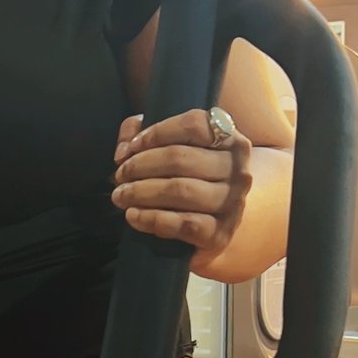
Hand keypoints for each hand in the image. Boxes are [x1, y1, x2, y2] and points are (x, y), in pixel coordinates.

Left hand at [113, 108, 253, 273]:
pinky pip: (183, 223)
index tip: (132, 147)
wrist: (214, 227)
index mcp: (229, 139)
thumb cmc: (189, 180)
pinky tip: (133, 216)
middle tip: (120, 175)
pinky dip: (152, 219)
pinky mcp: (220, 233)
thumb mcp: (169, 148)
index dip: (157, 132)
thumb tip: (124, 149)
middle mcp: (237, 169)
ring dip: (141, 192)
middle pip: (181, 158)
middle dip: (141, 165)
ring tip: (121, 196)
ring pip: (181, 190)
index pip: (194, 124)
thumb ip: (141, 133)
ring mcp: (232, 203)